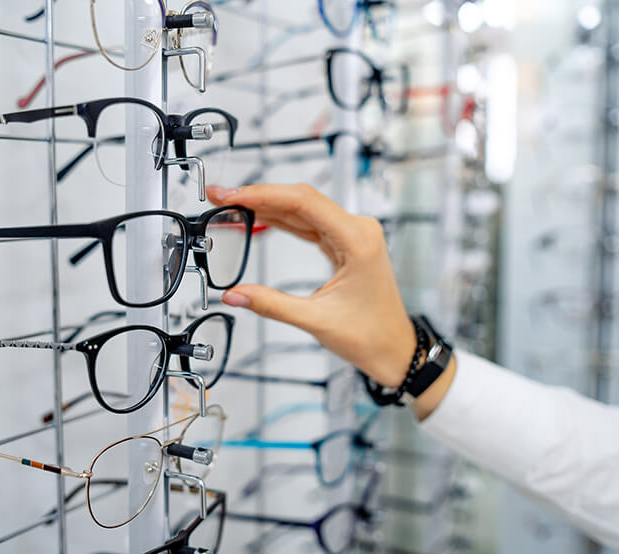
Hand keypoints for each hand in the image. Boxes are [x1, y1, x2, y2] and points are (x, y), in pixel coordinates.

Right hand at [209, 183, 417, 388]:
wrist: (396, 350)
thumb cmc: (371, 336)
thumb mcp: (315, 320)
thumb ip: (270, 304)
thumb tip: (234, 294)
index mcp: (357, 240)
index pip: (303, 202)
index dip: (264, 194)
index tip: (234, 195)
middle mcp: (358, 230)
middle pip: (301, 200)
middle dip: (260, 195)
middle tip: (223, 196)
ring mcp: (353, 235)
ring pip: (304, 210)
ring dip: (268, 205)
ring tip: (233, 203)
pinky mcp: (346, 245)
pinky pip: (310, 224)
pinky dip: (283, 220)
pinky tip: (259, 215)